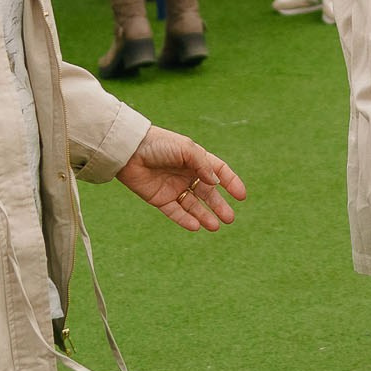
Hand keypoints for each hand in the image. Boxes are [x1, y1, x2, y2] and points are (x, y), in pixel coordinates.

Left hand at [115, 125, 246, 231]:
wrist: (129, 151)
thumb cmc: (158, 144)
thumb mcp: (185, 149)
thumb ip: (203, 165)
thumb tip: (216, 183)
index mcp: (195, 159)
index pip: (218, 172)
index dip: (231, 183)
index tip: (241, 196)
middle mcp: (186, 174)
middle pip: (208, 193)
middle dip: (219, 206)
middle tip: (229, 219)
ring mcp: (173, 187)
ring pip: (193, 205)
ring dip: (204, 216)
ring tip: (215, 227)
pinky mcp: (160, 199)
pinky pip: (176, 212)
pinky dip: (185, 220)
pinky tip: (196, 226)